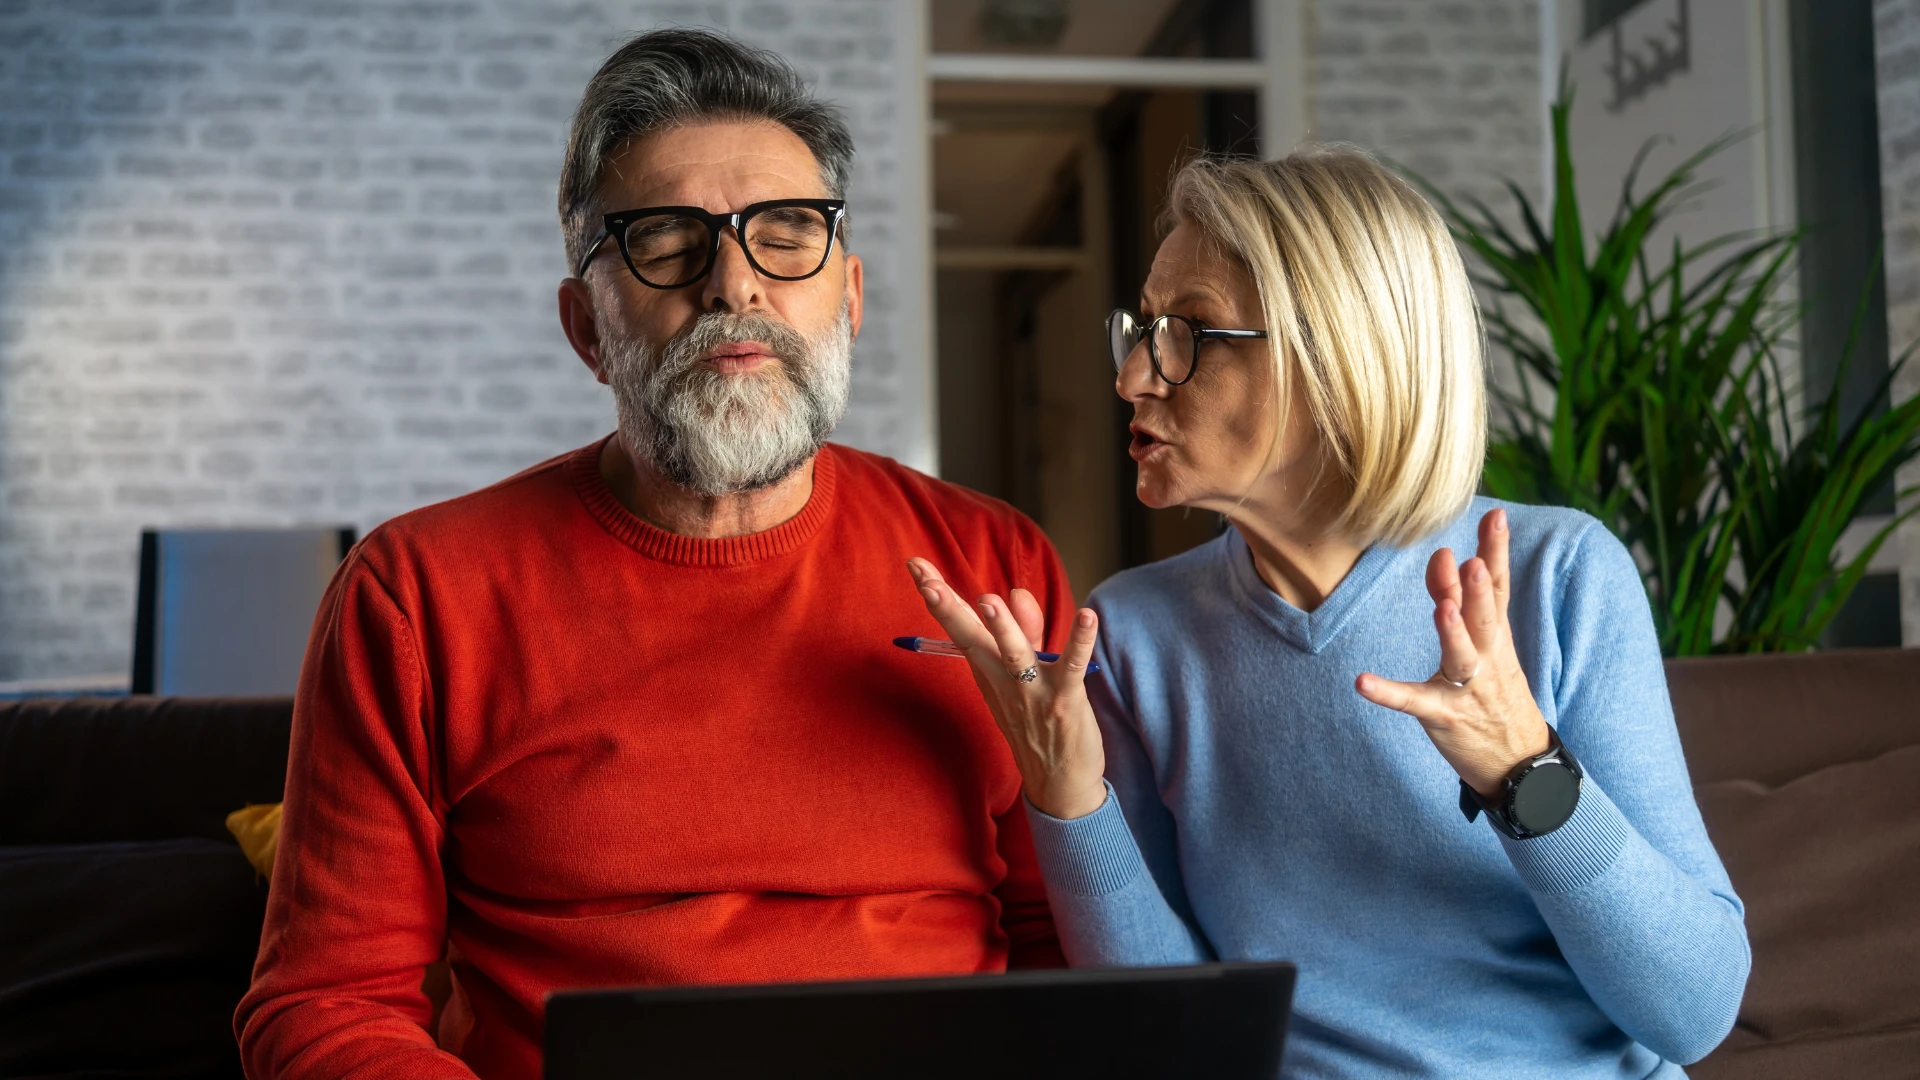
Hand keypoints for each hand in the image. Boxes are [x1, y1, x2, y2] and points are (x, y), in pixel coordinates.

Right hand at [905, 558, 1107, 819]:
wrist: (1060, 786)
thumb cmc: (1040, 728)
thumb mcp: (1023, 678)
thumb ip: (1025, 631)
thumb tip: (1016, 592)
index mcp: (989, 673)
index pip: (958, 627)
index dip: (938, 597)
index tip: (916, 565)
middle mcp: (1004, 681)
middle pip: (971, 639)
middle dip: (949, 609)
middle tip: (927, 582)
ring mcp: (1033, 693)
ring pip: (1014, 655)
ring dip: (1001, 628)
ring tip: (988, 601)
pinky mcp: (1065, 702)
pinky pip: (1072, 667)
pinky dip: (1081, 642)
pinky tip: (1089, 617)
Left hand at [1355, 508, 1550, 797]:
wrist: (1522, 764)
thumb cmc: (1497, 695)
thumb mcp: (1489, 647)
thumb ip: (1462, 603)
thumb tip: (1444, 560)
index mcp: (1496, 637)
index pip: (1497, 588)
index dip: (1496, 552)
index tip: (1494, 515)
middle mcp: (1488, 658)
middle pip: (1484, 617)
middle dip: (1477, 589)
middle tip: (1469, 559)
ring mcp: (1468, 689)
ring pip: (1461, 656)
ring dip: (1453, 632)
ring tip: (1443, 607)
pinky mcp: (1445, 717)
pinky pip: (1414, 703)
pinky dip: (1389, 693)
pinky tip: (1363, 682)